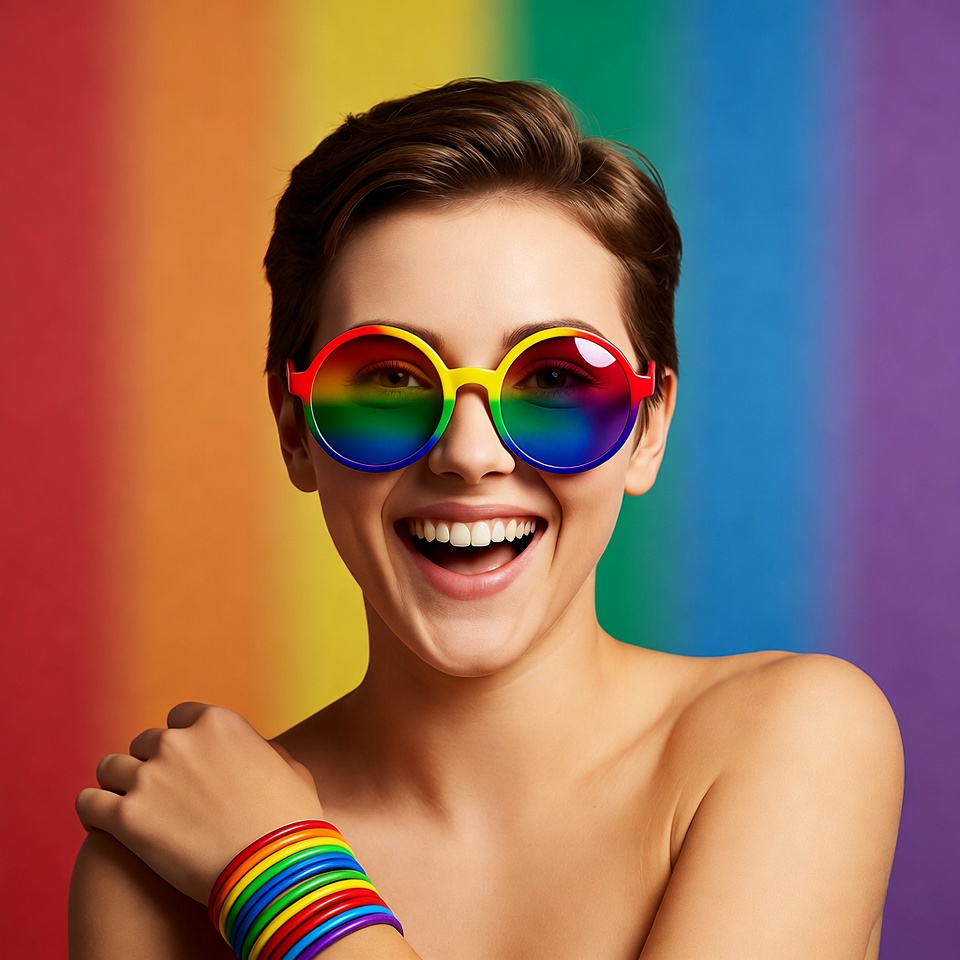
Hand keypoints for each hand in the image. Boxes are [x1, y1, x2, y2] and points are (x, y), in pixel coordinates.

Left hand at [76, 702, 324, 903]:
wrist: (273, 869)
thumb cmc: (291, 824)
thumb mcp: (292, 771)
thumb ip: (265, 752)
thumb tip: (258, 752)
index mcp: (219, 723)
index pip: (180, 717)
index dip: (182, 742)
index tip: (184, 765)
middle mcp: (179, 742)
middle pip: (145, 742)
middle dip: (152, 765)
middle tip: (162, 796)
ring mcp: (149, 778)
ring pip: (110, 768)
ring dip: (118, 785)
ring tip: (129, 809)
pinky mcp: (125, 818)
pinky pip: (88, 804)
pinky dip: (93, 812)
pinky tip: (103, 825)